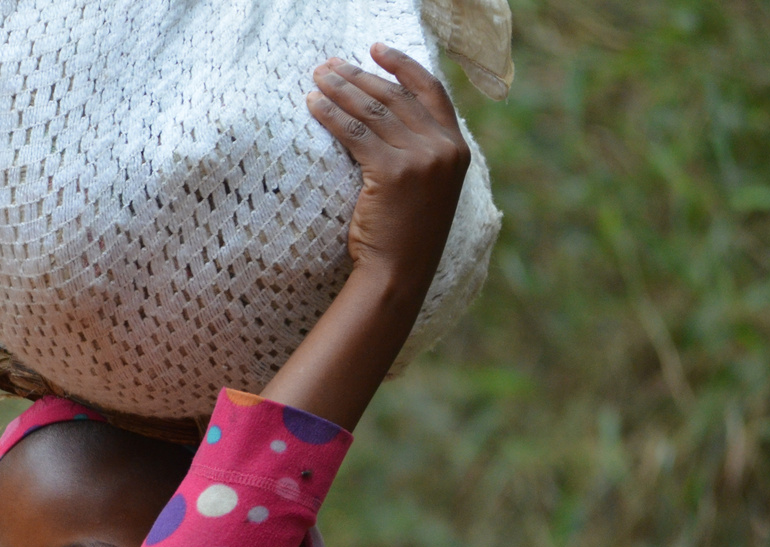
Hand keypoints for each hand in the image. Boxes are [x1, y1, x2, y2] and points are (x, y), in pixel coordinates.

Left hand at [307, 44, 470, 294]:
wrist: (399, 274)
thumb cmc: (405, 235)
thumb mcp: (426, 187)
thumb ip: (419, 151)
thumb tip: (384, 117)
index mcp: (457, 148)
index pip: (430, 90)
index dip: (402, 66)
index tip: (376, 50)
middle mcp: (444, 148)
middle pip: (394, 97)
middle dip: (358, 76)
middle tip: (328, 65)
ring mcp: (421, 159)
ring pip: (373, 112)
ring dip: (340, 90)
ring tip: (316, 78)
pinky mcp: (392, 172)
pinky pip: (354, 134)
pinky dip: (330, 115)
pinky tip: (312, 105)